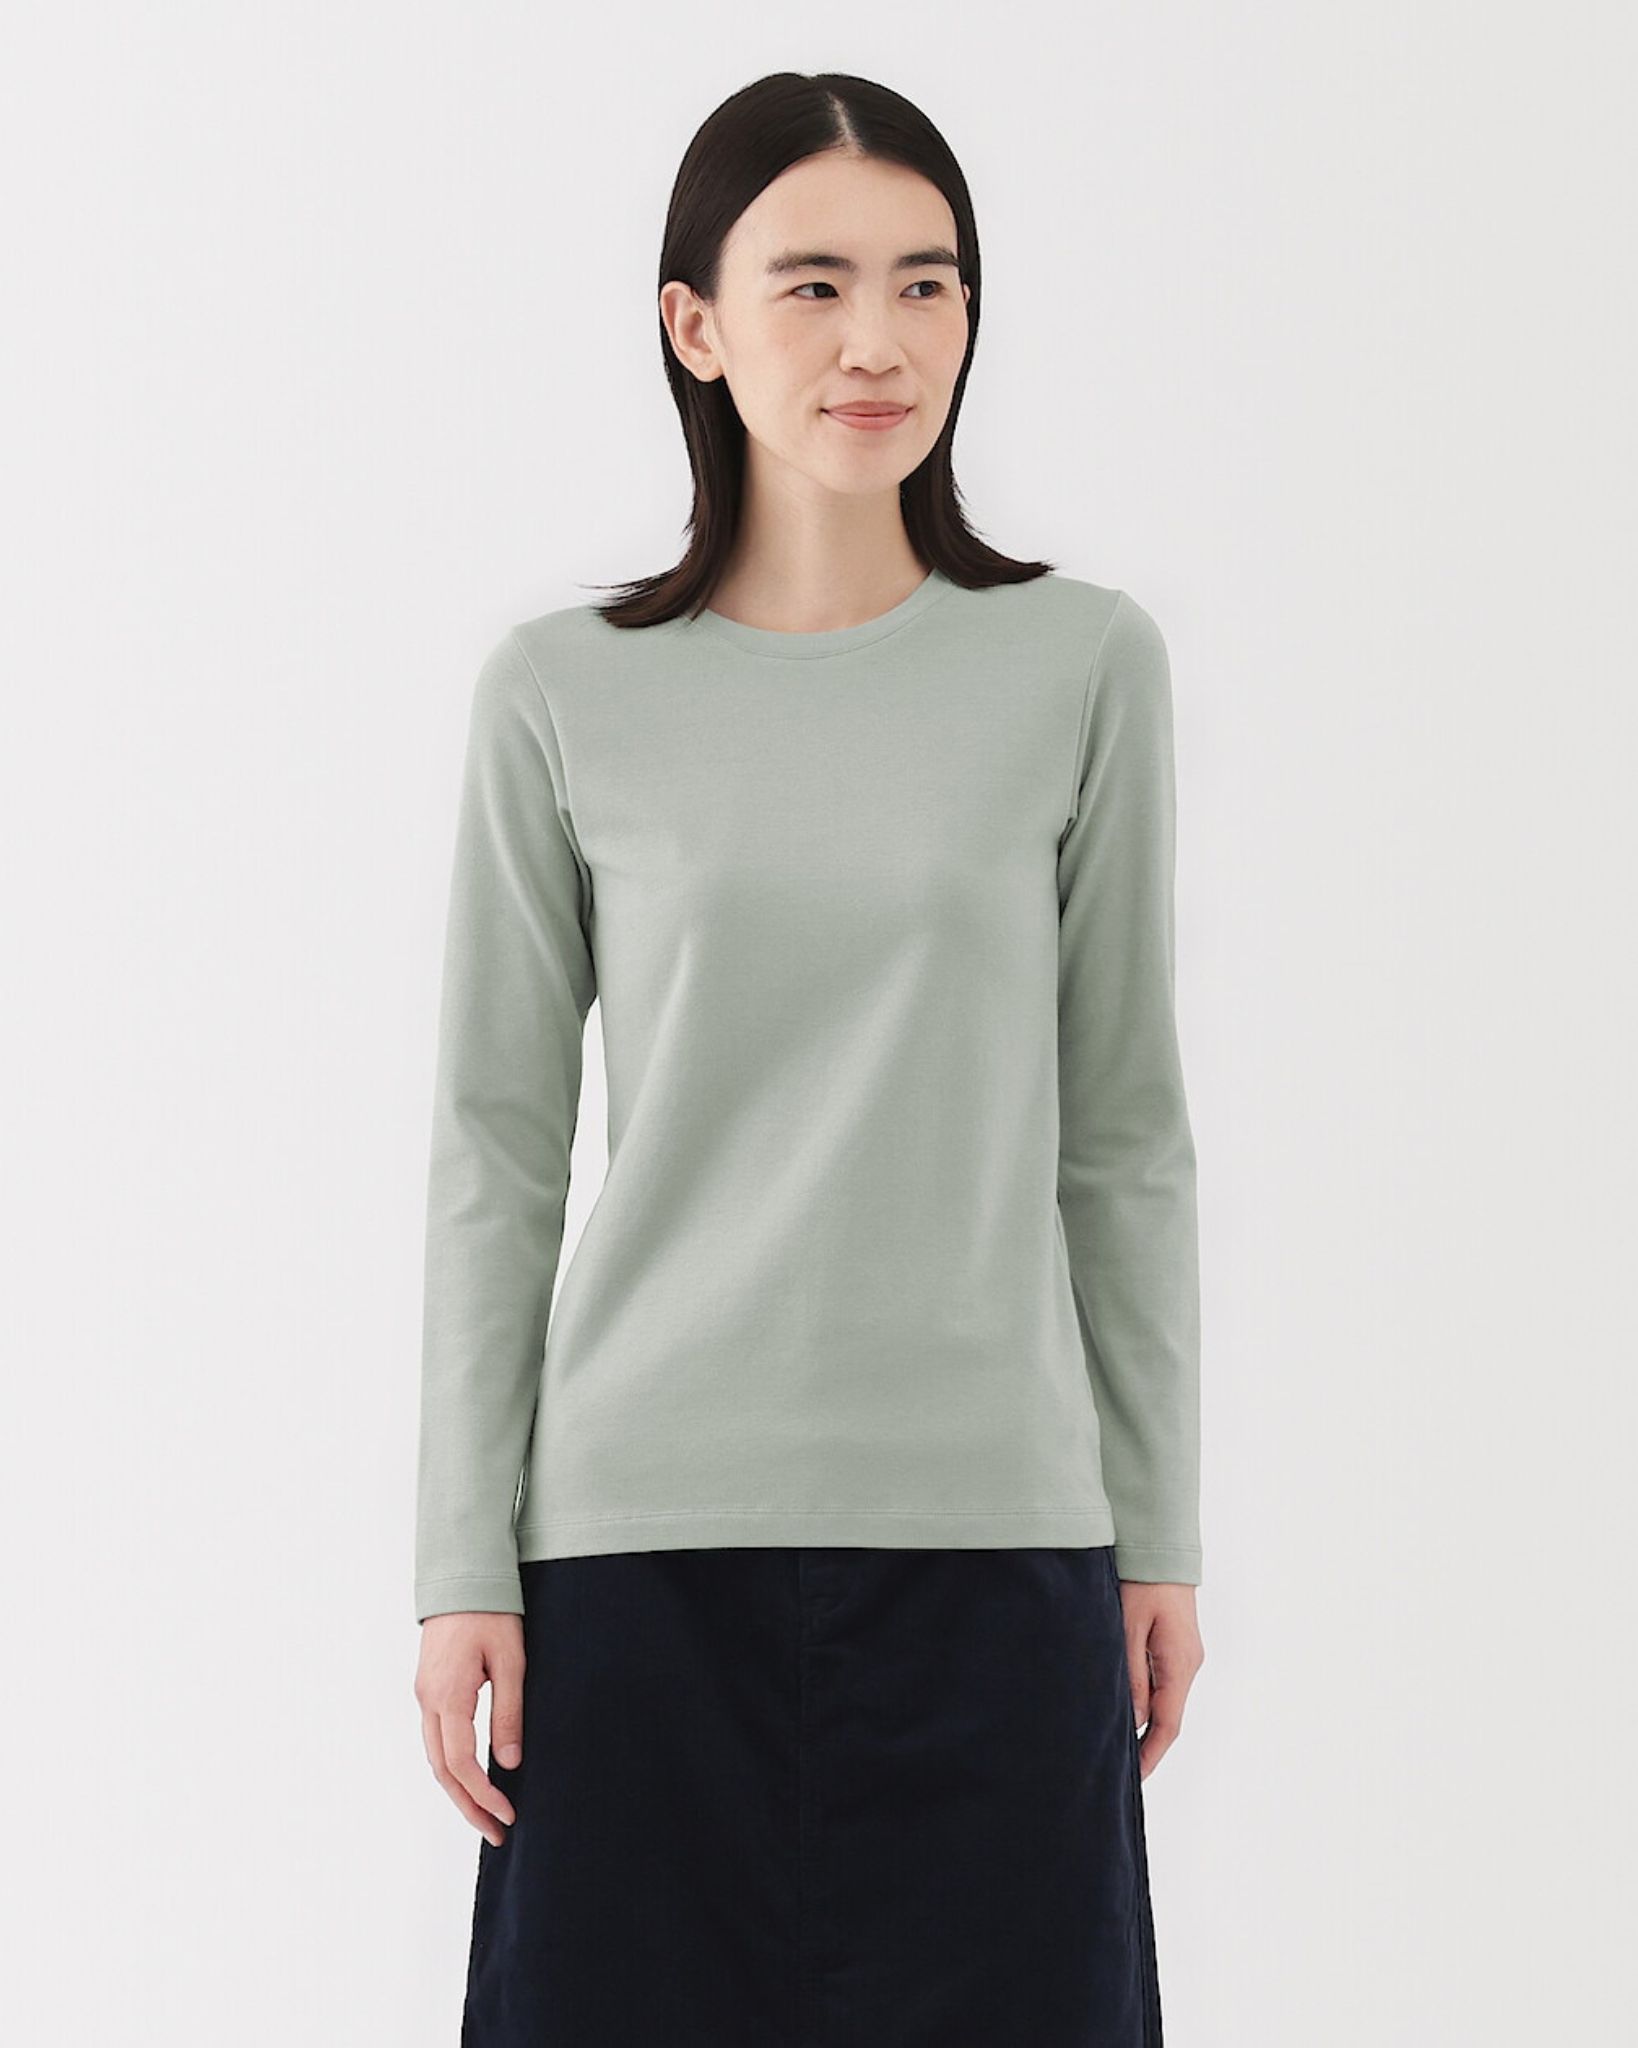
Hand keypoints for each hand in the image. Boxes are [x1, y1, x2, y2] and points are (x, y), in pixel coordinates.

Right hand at [415, 1611, 525, 1845]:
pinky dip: (452, 1767)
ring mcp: (424, 1696)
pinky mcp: (429, 1689)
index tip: (508, 1816)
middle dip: (468, 1806)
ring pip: (435, 1758)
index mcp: (447, 1696)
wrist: (463, 1576)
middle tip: (498, 1833)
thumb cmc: (491, 1613)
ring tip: (487, 1816)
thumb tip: (508, 1763)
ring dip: (458, 1791)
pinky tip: (472, 1779)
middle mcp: (428, 1701)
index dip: (483, 1796)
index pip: (461, 1764)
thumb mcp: (510, 1660)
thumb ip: (508, 1712)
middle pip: (442, 1770)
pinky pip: (436, 1739)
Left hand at [1115, 1580, 1203, 1779]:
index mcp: (1180, 1663)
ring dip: (1146, 1723)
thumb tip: (1137, 1721)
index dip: (1150, 1755)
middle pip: (1170, 1717)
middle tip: (1118, 1768)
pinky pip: (1164, 1682)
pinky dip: (1148, 1700)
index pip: (1168, 1725)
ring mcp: (1186, 1653)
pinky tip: (1128, 1706)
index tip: (1132, 1780)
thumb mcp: (1128, 1627)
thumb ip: (1132, 1675)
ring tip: (1117, 1742)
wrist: (1161, 1545)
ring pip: (1167, 1700)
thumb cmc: (1142, 1581)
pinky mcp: (1177, 1643)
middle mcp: (1189, 1663)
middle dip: (1147, 1745)